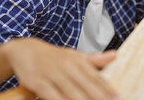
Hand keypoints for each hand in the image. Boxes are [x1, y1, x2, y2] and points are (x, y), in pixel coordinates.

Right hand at [3, 38, 118, 99]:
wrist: (24, 50)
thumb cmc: (53, 56)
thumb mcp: (74, 55)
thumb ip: (95, 59)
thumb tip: (115, 55)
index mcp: (78, 61)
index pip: (96, 77)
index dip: (108, 89)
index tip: (119, 99)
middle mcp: (67, 66)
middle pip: (87, 86)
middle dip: (99, 98)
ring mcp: (53, 74)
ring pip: (72, 93)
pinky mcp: (38, 82)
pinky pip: (52, 96)